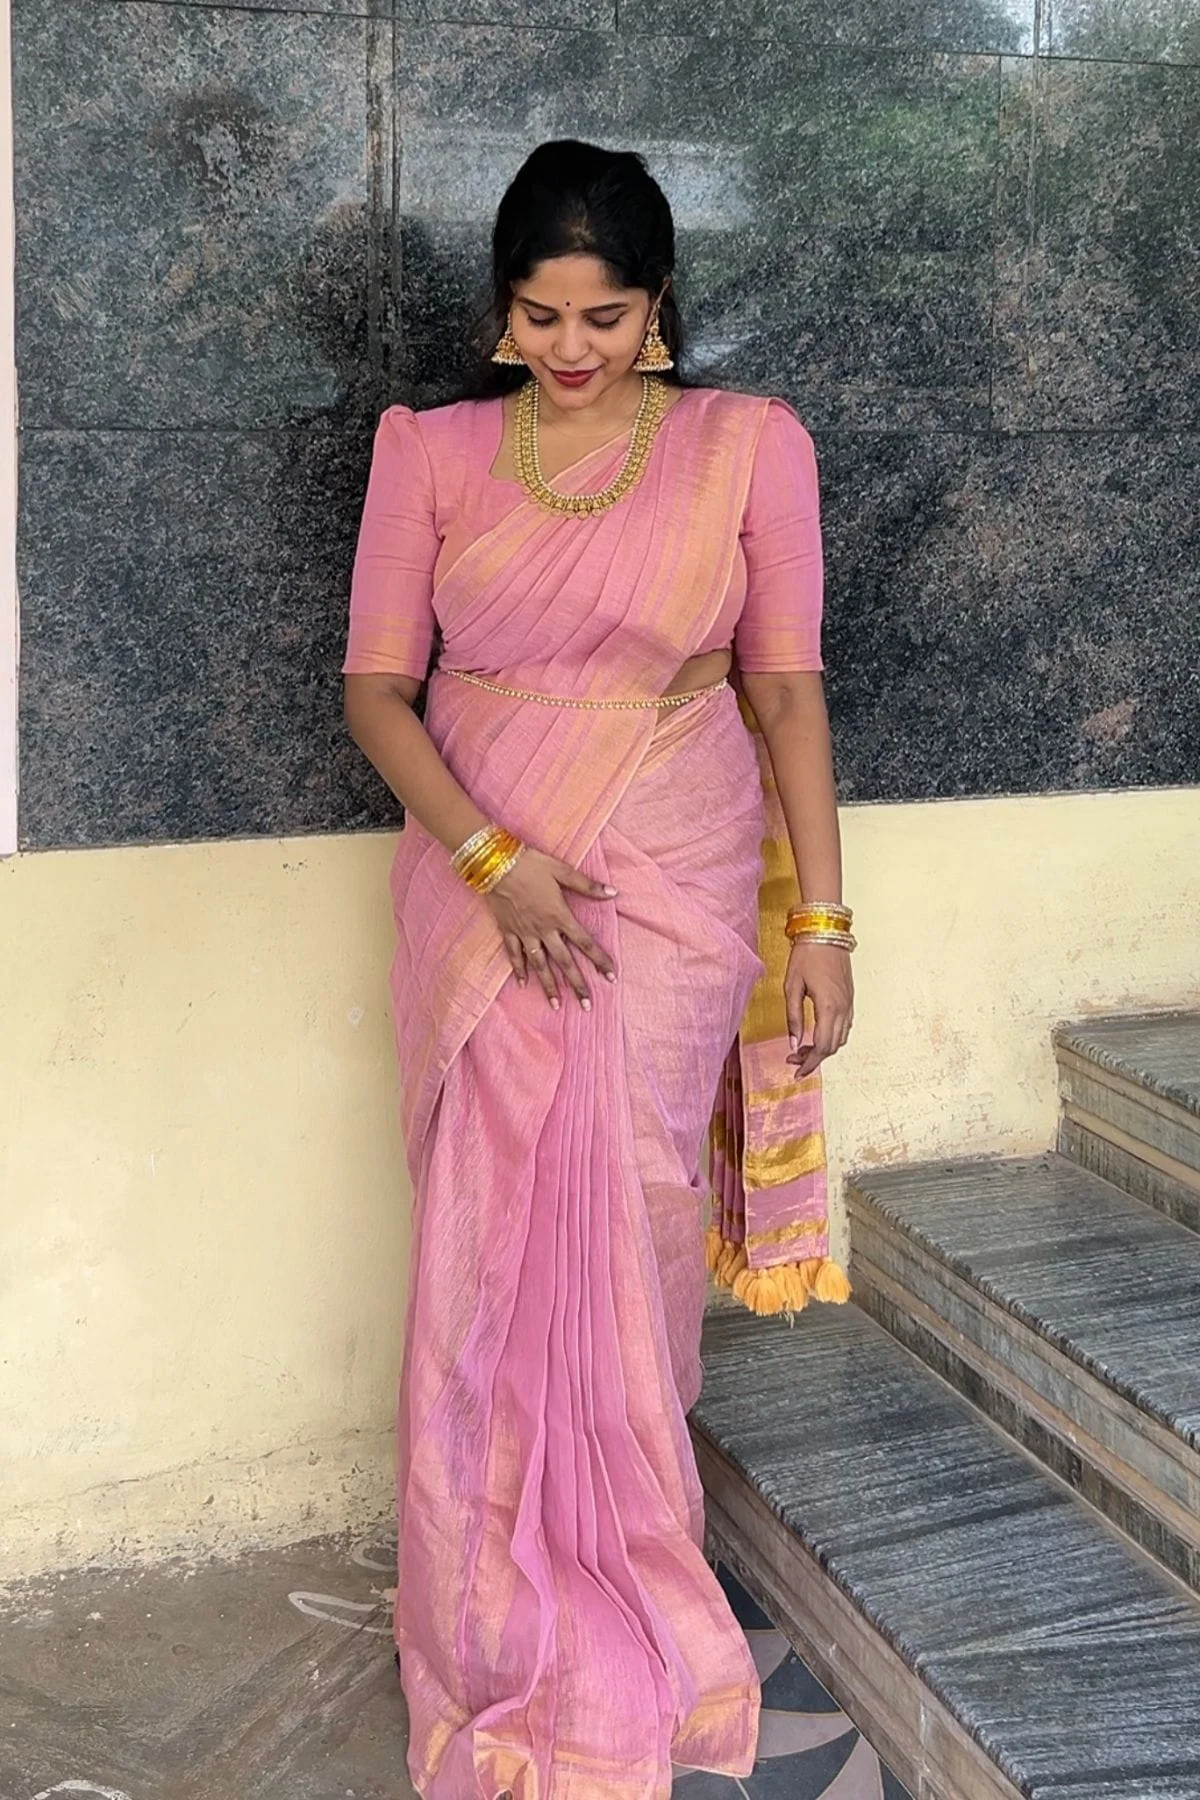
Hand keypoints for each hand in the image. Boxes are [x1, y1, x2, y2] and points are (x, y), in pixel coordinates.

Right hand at [487, 848, 617, 1009]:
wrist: (495, 864)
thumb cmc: (531, 864)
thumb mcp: (562, 871)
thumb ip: (588, 885)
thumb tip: (613, 893)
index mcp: (560, 916)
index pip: (585, 943)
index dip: (600, 960)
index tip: (612, 977)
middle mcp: (544, 930)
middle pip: (564, 962)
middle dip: (577, 984)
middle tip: (587, 1005)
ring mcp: (524, 933)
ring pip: (539, 965)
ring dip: (549, 985)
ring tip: (556, 1005)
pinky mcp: (508, 931)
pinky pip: (514, 955)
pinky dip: (519, 970)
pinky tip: (524, 985)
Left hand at [784, 939, 853, 1077]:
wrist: (825, 932)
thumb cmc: (806, 955)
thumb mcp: (791, 987)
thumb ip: (793, 1018)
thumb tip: (794, 1044)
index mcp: (829, 1007)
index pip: (823, 1047)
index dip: (810, 1064)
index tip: (797, 1072)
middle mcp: (843, 1008)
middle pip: (833, 1047)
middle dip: (814, 1058)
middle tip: (793, 1059)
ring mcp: (849, 1003)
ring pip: (841, 1038)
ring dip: (823, 1048)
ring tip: (802, 1048)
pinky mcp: (849, 998)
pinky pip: (844, 1026)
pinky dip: (832, 1037)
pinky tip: (816, 1034)